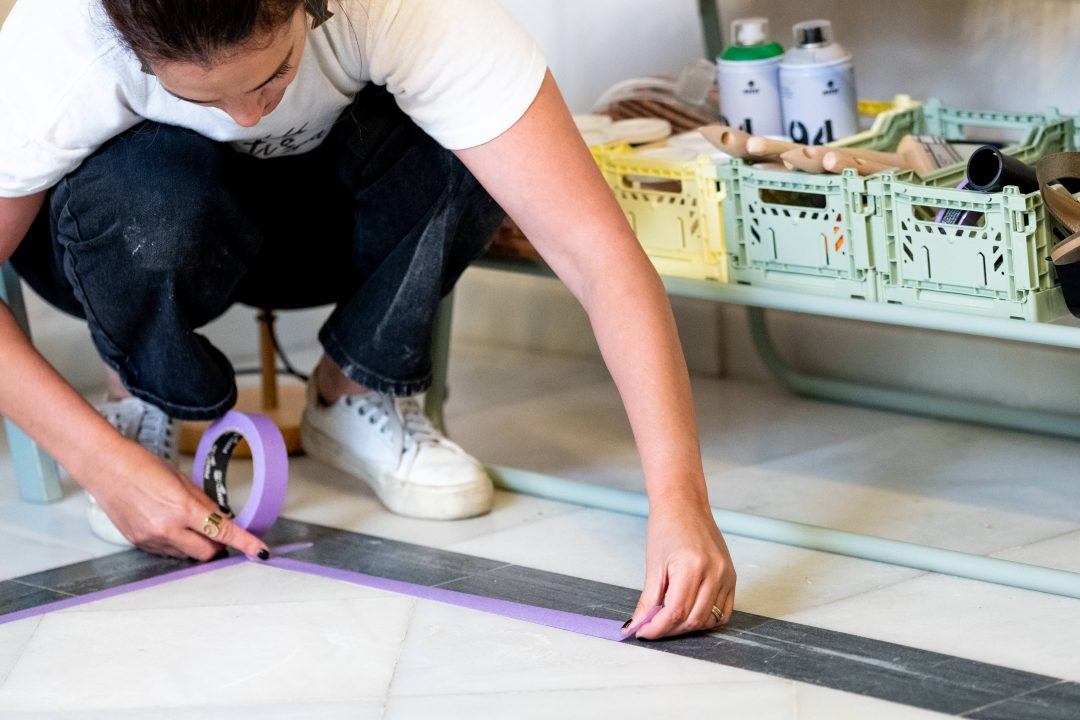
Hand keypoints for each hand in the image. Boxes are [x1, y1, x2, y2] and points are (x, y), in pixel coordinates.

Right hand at [87, 437, 269, 560]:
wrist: (106, 468)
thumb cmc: (142, 467)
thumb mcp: (181, 480)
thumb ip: (205, 503)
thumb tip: (223, 519)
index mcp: (182, 508)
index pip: (223, 531)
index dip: (245, 542)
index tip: (260, 550)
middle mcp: (167, 529)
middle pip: (207, 552)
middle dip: (217, 545)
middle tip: (216, 530)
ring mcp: (151, 539)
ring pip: (186, 555)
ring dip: (195, 544)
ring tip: (183, 520)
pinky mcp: (139, 543)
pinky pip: (167, 552)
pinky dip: (176, 543)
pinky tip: (167, 524)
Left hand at [626, 500, 735, 639]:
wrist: (684, 504)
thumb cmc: (666, 528)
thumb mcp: (653, 564)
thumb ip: (648, 599)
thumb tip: (638, 624)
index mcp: (691, 567)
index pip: (675, 612)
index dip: (657, 628)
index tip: (642, 632)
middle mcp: (714, 572)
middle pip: (693, 619)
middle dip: (670, 630)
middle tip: (652, 629)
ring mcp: (726, 575)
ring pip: (709, 619)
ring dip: (687, 628)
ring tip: (668, 622)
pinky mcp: (732, 576)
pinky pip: (724, 611)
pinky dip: (706, 620)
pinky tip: (689, 616)